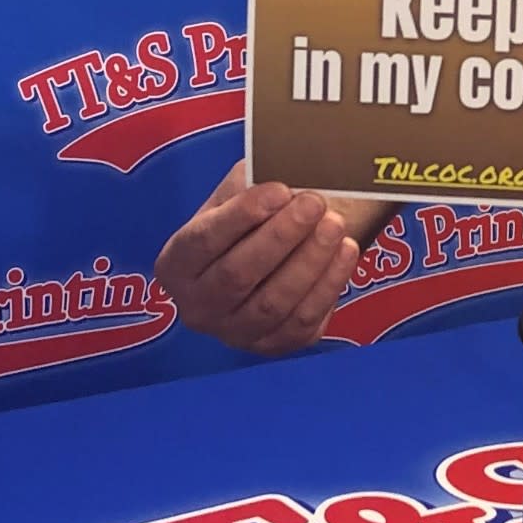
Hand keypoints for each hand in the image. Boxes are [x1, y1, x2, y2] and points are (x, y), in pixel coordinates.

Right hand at [156, 161, 361, 354]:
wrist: (264, 252)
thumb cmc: (247, 217)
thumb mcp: (237, 191)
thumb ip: (253, 185)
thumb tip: (289, 176)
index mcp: (177, 263)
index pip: (204, 241)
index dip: (243, 215)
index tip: (280, 190)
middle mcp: (198, 306)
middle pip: (238, 275)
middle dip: (281, 237)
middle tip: (314, 203)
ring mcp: (234, 332)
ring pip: (273, 303)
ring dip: (310, 261)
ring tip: (334, 224)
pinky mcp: (273, 345)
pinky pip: (302, 322)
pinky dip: (328, 286)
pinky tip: (345, 251)